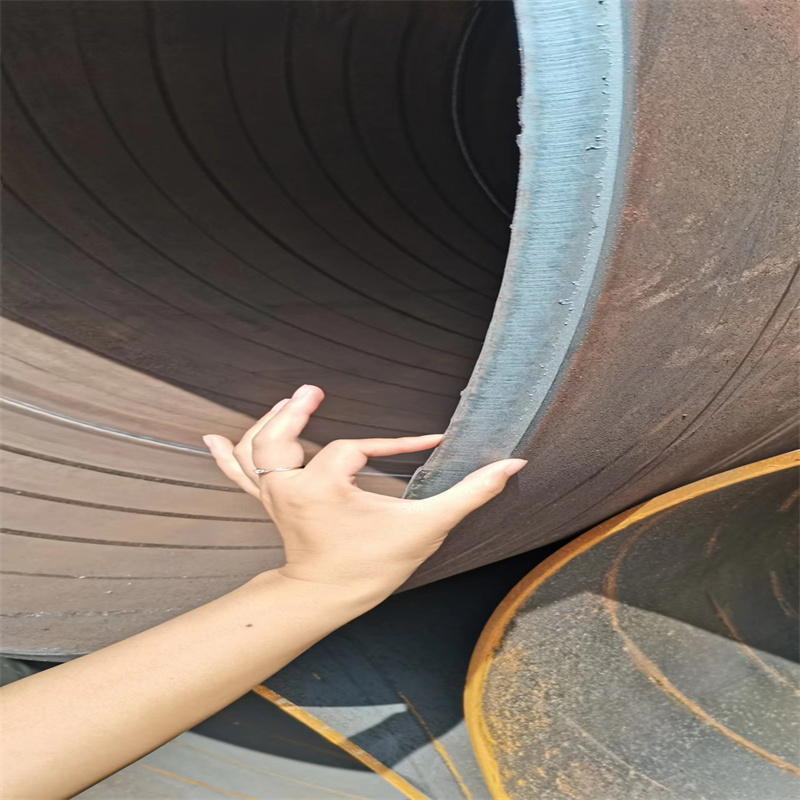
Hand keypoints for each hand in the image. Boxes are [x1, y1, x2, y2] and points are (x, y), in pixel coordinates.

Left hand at [203, 385, 525, 598]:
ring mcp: (274, 495)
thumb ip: (470, 493)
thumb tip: (513, 463)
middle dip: (297, 411)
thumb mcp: (424, 528)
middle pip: (279, 435)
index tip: (427, 446)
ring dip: (269, 421)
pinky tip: (211, 438)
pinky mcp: (268, 502)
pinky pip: (238, 474)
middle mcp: (289, 488)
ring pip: (255, 448)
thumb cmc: (373, 566)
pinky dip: (225, 455)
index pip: (354, 448)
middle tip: (313, 390)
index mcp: (322, 488)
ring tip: (291, 402)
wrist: (327, 599)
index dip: (394, 443)